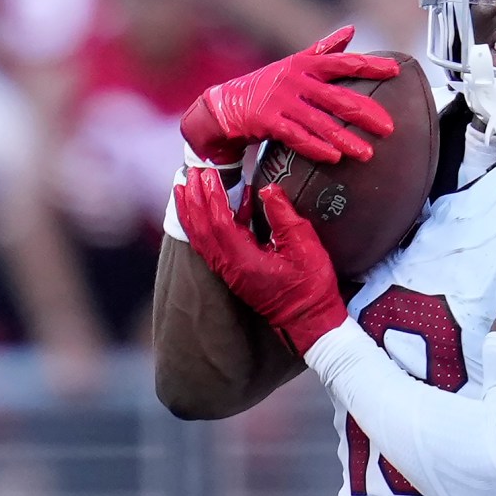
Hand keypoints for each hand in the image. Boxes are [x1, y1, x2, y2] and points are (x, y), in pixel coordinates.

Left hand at [177, 172, 344, 355]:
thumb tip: (268, 189)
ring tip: (185, 187)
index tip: (210, 173)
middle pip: (201, 229)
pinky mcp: (232, 275)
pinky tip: (203, 211)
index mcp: (244, 261)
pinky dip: (200, 226)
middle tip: (192, 172)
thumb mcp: (305, 248)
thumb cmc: (311, 289)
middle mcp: (229, 268)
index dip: (213, 195)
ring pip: (199, 238)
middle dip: (194, 199)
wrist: (310, 323)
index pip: (218, 221)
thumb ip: (284, 216)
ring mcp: (228, 273)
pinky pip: (208, 247)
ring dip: (191, 211)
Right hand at [181, 27, 398, 166]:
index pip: (343, 62)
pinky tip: (335, 157)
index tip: (395, 70)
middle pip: (338, 97)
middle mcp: (296, 80)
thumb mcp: (295, 63)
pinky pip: (297, 137)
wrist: (226, 104)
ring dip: (345, 139)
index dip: (369, 65)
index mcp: (305, 65)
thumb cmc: (267, 84)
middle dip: (365, 113)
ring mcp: (282, 101)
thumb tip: (351, 30)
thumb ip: (324, 50)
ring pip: (321, 122)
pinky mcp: (268, 121)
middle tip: (389, 128)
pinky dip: (316, 147)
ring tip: (367, 154)